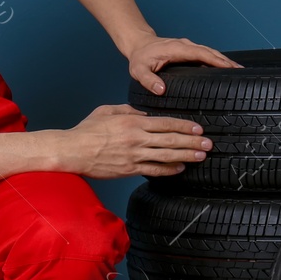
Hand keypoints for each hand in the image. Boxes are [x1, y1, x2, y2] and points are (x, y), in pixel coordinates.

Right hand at [59, 104, 211, 178]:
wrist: (71, 150)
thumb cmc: (86, 130)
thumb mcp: (107, 111)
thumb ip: (128, 109)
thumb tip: (144, 113)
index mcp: (133, 121)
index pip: (165, 122)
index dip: (185, 125)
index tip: (198, 128)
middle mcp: (137, 138)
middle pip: (171, 139)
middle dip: (192, 141)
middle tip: (208, 143)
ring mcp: (134, 155)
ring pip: (166, 155)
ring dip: (186, 155)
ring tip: (201, 155)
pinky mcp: (129, 169)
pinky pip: (154, 170)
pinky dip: (169, 170)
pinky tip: (181, 168)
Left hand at [127, 35, 242, 94]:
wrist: (138, 44)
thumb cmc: (139, 58)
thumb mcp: (138, 70)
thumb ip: (148, 80)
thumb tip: (160, 89)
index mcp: (177, 49)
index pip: (201, 54)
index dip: (216, 61)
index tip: (229, 68)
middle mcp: (186, 46)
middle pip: (211, 52)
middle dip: (226, 61)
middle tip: (241, 72)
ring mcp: (188, 47)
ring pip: (210, 52)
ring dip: (224, 60)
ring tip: (238, 71)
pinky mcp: (189, 51)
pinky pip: (206, 54)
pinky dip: (217, 60)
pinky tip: (224, 68)